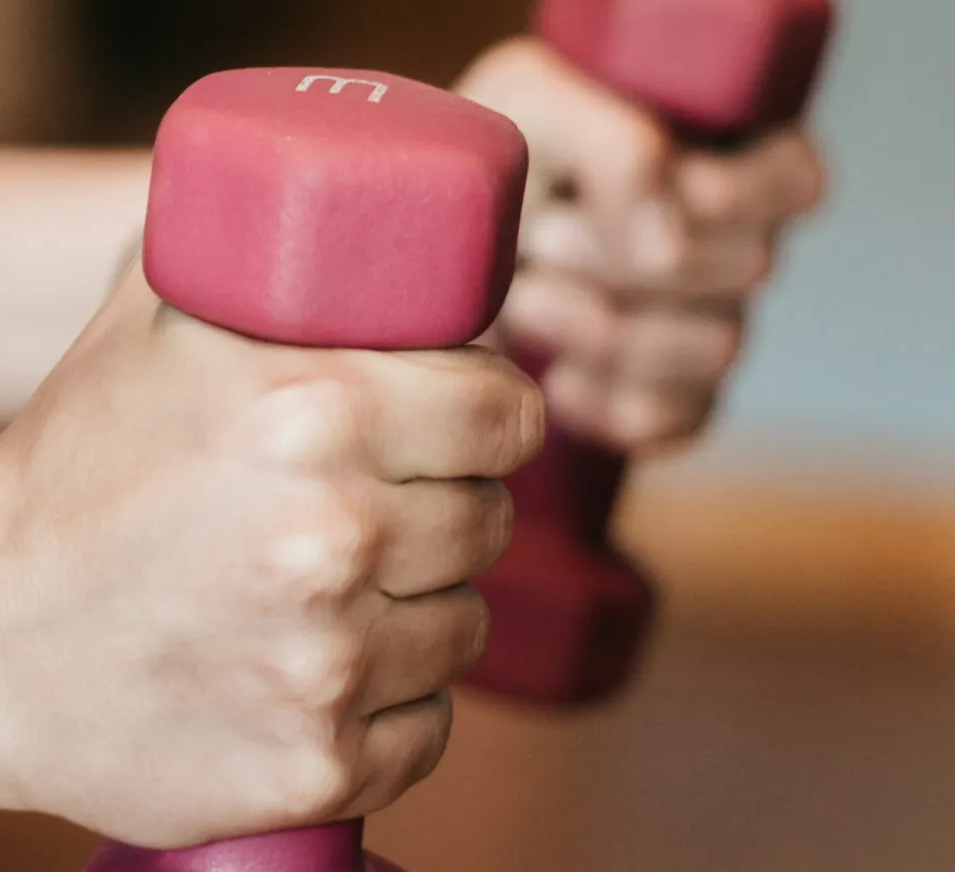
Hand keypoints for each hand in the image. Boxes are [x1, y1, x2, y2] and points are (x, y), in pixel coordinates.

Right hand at [0, 263, 542, 849]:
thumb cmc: (60, 472)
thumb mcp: (148, 326)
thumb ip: (262, 262)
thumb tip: (364, 224)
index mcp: (315, 412)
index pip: (506, 415)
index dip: (483, 421)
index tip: (453, 435)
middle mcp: (335, 540)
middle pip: (488, 524)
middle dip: (438, 515)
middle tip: (361, 519)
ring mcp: (327, 668)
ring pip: (460, 633)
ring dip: (412, 615)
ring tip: (318, 603)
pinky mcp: (314, 769)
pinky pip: (424, 733)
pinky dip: (383, 713)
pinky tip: (306, 682)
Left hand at [458, 38, 826, 450]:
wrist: (422, 259)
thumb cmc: (489, 166)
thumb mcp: (533, 107)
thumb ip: (615, 148)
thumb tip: (669, 247)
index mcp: (731, 156)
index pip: (792, 183)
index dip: (712, 193)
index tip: (606, 189)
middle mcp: (736, 246)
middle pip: (747, 267)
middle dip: (622, 256)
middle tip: (541, 240)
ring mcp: (708, 329)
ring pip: (716, 348)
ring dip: (600, 325)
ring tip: (524, 298)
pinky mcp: (667, 402)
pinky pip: (670, 420)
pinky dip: (598, 401)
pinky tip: (549, 373)